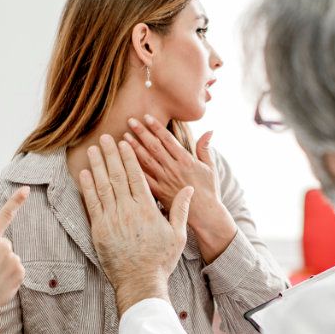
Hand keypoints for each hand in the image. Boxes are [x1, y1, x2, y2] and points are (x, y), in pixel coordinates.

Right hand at [0, 187, 28, 325]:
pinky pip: (17, 269)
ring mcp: (14, 259)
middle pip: (5, 245)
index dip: (16, 201)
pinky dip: (10, 276)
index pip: (4, 216)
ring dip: (3, 267)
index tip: (27, 188)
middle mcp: (4, 246)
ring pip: (11, 258)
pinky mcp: (21, 271)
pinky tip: (0, 283)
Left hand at [80, 134, 193, 314]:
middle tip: (104, 137)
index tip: (125, 143)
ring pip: (102, 185)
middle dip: (111, 154)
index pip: (137, 176)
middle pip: (117, 175)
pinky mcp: (99, 229)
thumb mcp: (178, 234)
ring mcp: (111, 219)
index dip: (129, 157)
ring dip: (97, 165)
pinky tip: (84, 173)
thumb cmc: (161, 259)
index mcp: (147, 208)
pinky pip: (92, 203)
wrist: (140, 282)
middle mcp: (128, 210)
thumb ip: (181, 209)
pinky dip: (87, 186)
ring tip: (92, 149)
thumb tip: (189, 189)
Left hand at [125, 115, 236, 261]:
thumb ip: (205, 149)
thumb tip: (209, 131)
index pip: (168, 140)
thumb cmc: (209, 191)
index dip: (156, 128)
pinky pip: (142, 180)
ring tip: (122, 137)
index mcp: (186, 162)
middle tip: (130, 121)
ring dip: (133, 148)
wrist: (205, 216)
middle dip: (141, 133)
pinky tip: (122, 162)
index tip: (146, 117)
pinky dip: (132, 170)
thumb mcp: (211, 168)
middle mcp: (173, 170)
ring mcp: (164, 182)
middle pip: (154, 148)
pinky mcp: (158, 194)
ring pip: (145, 162)